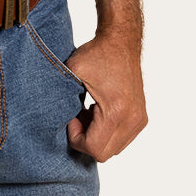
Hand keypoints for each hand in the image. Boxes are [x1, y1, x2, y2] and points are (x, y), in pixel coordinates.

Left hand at [66, 33, 147, 161]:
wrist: (121, 41)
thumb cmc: (97, 54)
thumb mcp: (73, 72)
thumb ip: (62, 98)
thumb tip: (54, 119)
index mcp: (116, 112)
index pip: (94, 149)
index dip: (76, 138)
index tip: (71, 118)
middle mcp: (132, 119)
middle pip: (105, 153)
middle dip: (86, 140)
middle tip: (77, 118)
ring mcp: (139, 120)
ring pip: (114, 148)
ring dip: (97, 137)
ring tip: (87, 113)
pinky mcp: (141, 117)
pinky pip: (122, 139)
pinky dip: (108, 132)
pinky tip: (98, 112)